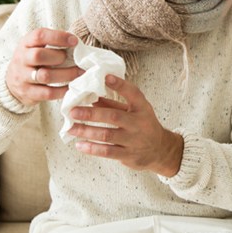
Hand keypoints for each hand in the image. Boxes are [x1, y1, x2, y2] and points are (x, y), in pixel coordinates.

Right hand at [6, 28, 81, 106]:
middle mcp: (22, 59)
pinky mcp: (28, 93)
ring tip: (80, 73)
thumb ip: (52, 43)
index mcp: (26, 44)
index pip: (39, 36)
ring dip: (66, 74)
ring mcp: (23, 77)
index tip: (75, 41)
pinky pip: (48, 93)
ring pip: (45, 76)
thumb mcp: (36, 46)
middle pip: (38, 55)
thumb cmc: (32, 60)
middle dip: (59, 57)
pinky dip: (63, 90)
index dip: (58, 37)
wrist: (11, 82)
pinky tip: (72, 86)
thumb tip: (77, 44)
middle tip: (73, 59)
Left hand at [67, 75, 183, 176]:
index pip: (132, 93)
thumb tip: (91, 97)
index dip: (120, 84)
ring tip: (71, 128)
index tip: (106, 77)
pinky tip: (80, 145)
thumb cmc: (143, 126)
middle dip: (91, 113)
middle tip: (73, 111)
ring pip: (107, 135)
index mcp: (142, 108)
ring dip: (87, 131)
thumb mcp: (134, 111)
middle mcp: (139, 123)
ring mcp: (134, 140)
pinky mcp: (128, 155)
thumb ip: (114, 104)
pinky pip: (107, 152)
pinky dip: (92, 148)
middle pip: (113, 116)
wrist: (160, 150)